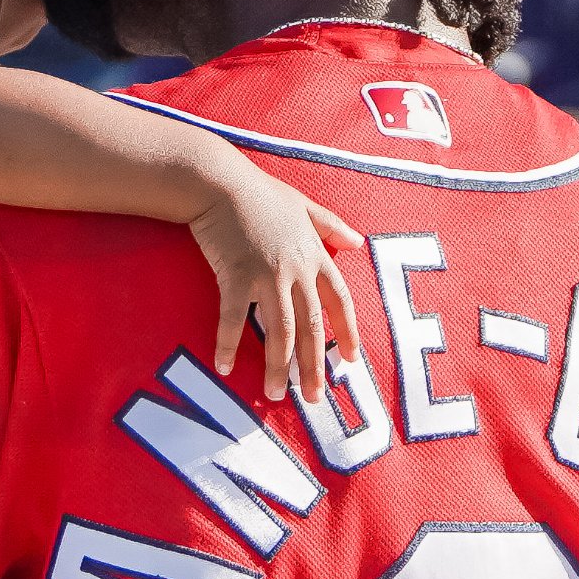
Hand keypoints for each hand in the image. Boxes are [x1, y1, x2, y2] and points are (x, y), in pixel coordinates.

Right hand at [187, 165, 365, 404]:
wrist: (220, 181)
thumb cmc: (258, 192)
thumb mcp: (302, 205)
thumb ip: (331, 225)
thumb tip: (359, 242)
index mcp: (314, 255)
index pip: (340, 300)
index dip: (348, 331)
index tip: (352, 360)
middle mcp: (297, 269)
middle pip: (313, 326)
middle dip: (314, 365)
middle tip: (315, 398)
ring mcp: (268, 274)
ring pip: (280, 330)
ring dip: (279, 366)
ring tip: (275, 394)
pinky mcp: (237, 275)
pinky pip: (235, 318)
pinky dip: (229, 344)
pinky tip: (224, 367)